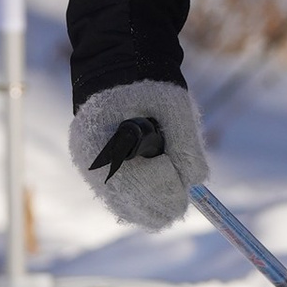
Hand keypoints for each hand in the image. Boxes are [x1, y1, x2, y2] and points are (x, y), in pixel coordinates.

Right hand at [70, 79, 209, 228]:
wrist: (120, 76)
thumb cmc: (148, 87)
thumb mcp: (173, 105)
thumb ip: (185, 142)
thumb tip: (196, 180)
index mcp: (104, 137)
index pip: (134, 180)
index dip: (162, 190)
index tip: (185, 195)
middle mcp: (91, 159)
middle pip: (126, 200)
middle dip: (158, 206)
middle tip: (182, 206)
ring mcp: (91, 169)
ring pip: (121, 206)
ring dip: (149, 210)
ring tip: (173, 206)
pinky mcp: (97, 174)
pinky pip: (118, 201)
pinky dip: (139, 206)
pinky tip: (157, 207)